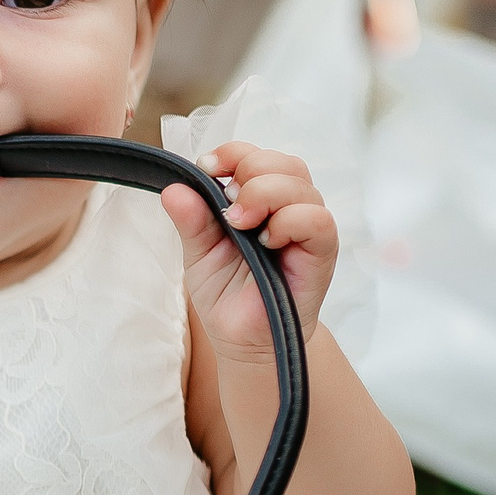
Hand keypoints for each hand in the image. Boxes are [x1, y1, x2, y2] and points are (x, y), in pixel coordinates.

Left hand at [160, 142, 336, 364]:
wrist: (244, 341)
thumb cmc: (227, 295)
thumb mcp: (199, 254)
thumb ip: (191, 221)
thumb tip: (172, 189)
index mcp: (259, 200)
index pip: (255, 155)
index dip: (233, 153)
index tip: (207, 168)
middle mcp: (288, 207)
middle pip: (281, 161)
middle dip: (248, 171)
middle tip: (228, 209)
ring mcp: (307, 227)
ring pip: (300, 183)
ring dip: (264, 194)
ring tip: (240, 225)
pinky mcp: (322, 250)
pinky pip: (316, 218)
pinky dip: (288, 221)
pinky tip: (267, 241)